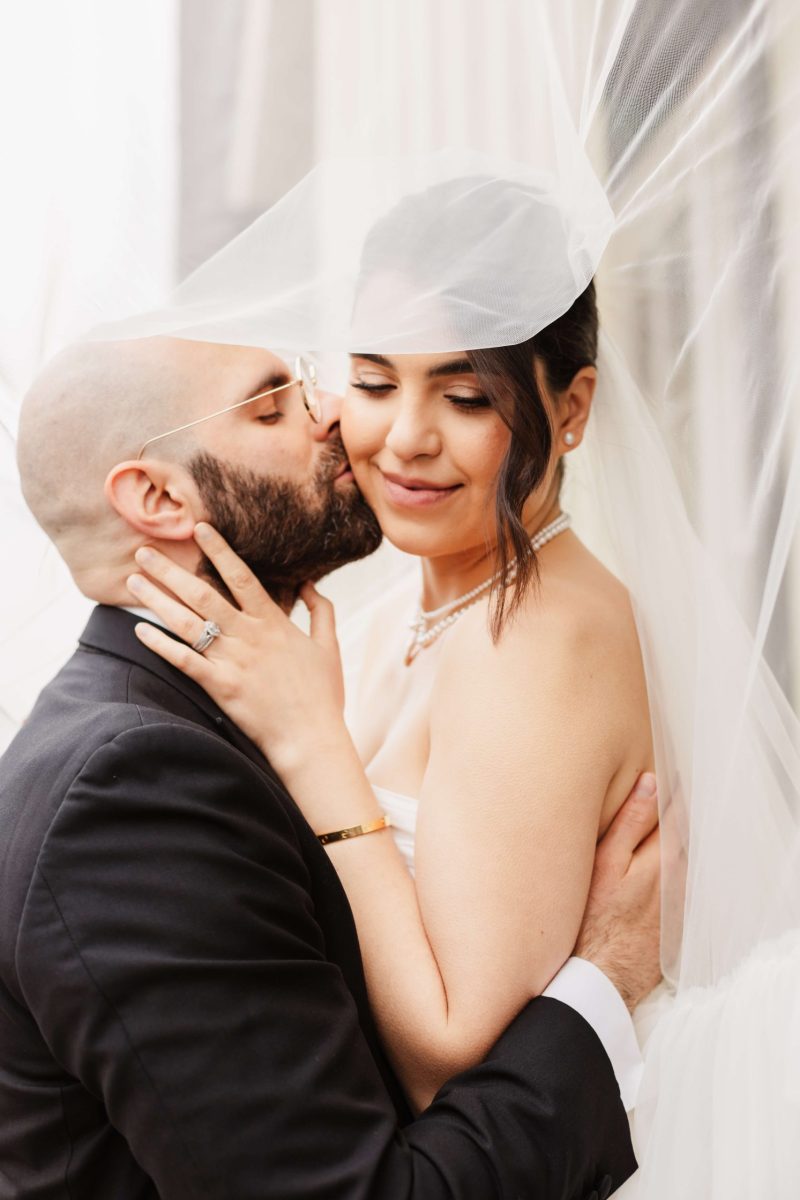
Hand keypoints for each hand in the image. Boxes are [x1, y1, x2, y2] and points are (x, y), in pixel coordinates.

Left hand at [127, 523, 348, 775]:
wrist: (312, 739)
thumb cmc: (322, 695)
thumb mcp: (329, 646)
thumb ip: (322, 610)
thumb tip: (310, 583)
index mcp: (273, 623)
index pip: (241, 576)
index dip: (219, 550)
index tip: (199, 528)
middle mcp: (249, 636)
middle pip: (203, 594)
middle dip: (170, 571)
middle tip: (143, 552)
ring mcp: (233, 661)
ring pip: (187, 623)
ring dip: (157, 600)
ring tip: (133, 583)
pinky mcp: (220, 687)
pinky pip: (184, 661)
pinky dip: (160, 645)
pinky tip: (140, 630)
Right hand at [575, 773, 661, 1010]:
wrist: (602, 980)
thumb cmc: (593, 921)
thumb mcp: (604, 863)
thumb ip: (629, 821)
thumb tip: (649, 782)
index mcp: (663, 856)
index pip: (676, 810)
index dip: (668, 788)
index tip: (656, 771)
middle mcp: (678, 876)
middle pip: (680, 833)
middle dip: (667, 813)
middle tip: (647, 793)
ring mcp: (677, 900)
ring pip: (677, 858)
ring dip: (664, 840)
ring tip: (641, 828)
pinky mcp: (672, 920)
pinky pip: (673, 882)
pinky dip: (661, 867)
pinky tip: (641, 868)